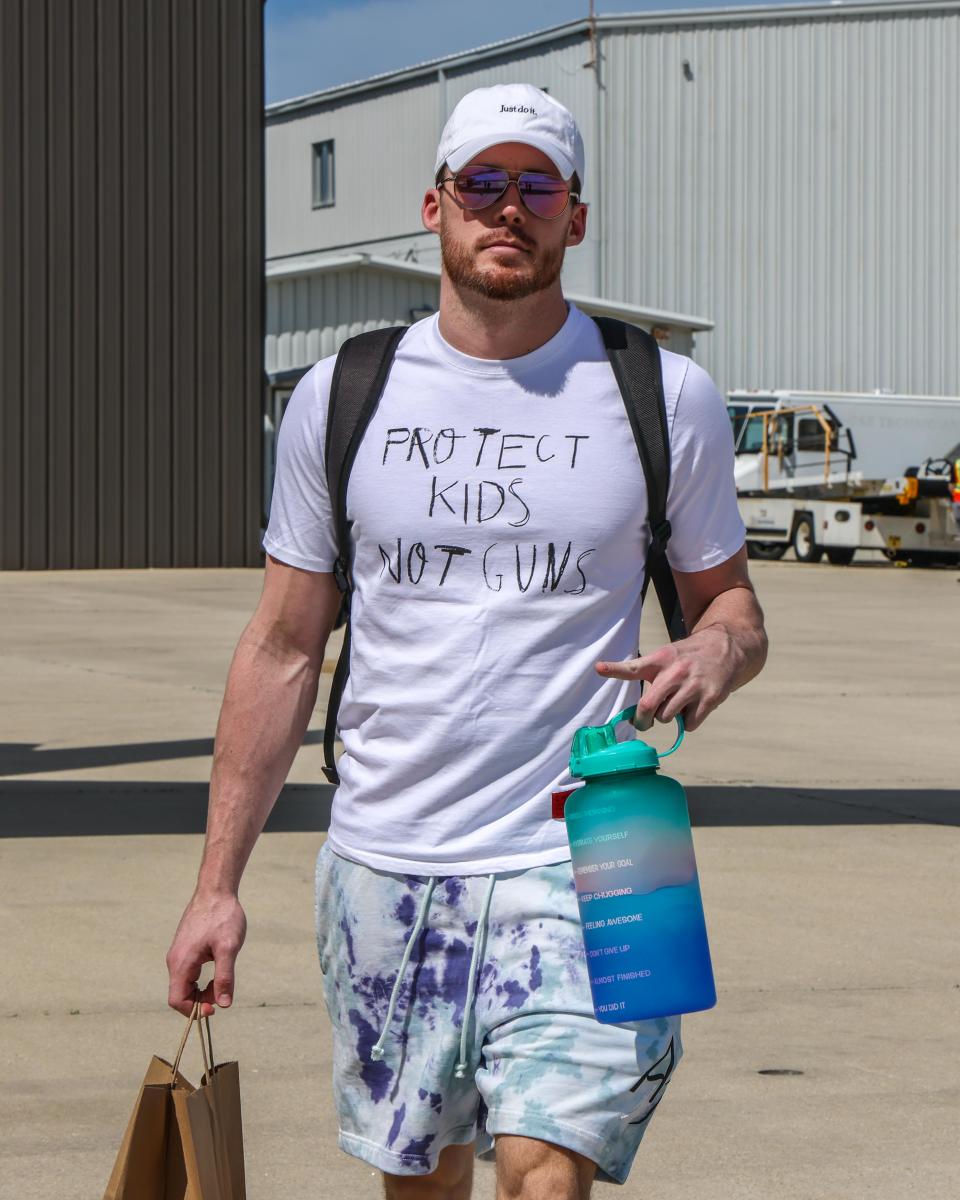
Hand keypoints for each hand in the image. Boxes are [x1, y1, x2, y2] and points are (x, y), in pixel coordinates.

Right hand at [166, 890, 246, 1017]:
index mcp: (181, 963)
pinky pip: (188, 972)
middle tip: (223, 993)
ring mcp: (178, 953)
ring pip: (185, 984)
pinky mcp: (185, 948)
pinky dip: (201, 979)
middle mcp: (175, 960)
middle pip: (180, 994)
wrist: (216, 890)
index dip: (194, 1010)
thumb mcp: (228, 948)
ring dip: (202, 989)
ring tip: (222, 979)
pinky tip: (218, 967)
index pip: (177, 1000)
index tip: (215, 1007)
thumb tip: (224, 1004)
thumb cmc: (223, 917)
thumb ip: (224, 977)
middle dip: (200, 1000)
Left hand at [595, 625, 741, 732]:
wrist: (727, 648)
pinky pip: (688, 724)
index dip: (614, 668)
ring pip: (667, 718)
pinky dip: (688, 721)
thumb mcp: (667, 655)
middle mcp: (676, 672)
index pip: (634, 666)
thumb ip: (650, 677)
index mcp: (661, 659)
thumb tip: (636, 712)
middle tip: (644, 721)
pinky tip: (694, 706)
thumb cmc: (689, 656)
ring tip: (678, 702)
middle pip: (648, 706)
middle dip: (643, 720)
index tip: (598, 668)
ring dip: (669, 717)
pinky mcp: (710, 698)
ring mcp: (694, 685)